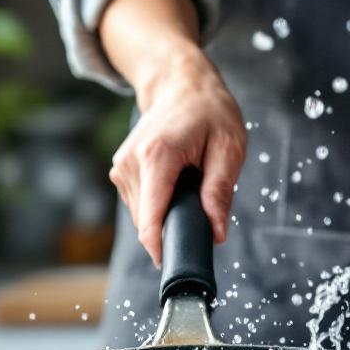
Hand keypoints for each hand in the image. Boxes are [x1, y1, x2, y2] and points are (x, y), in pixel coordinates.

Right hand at [110, 49, 245, 266]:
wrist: (180, 83)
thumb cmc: (209, 111)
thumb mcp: (229, 147)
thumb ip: (220, 191)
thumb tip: (216, 233)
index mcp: (157, 156)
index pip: (150, 217)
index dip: (160, 247)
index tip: (171, 266)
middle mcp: (131, 163)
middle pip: (148, 221)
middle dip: (174, 224)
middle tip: (203, 204)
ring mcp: (121, 167)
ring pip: (142, 216)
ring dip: (167, 213)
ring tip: (189, 183)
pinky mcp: (120, 171)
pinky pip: (140, 205)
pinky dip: (159, 203)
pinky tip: (175, 183)